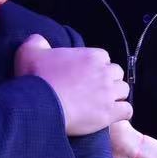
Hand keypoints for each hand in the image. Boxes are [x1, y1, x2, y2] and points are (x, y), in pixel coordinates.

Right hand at [15, 34, 130, 136]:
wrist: (40, 105)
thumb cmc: (36, 78)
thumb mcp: (29, 51)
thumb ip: (37, 42)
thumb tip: (39, 41)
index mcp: (90, 56)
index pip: (103, 57)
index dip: (95, 66)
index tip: (85, 75)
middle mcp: (103, 72)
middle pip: (116, 73)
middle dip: (108, 80)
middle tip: (94, 90)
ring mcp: (108, 93)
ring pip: (124, 90)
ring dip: (116, 96)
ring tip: (103, 103)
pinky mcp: (109, 113)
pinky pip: (127, 110)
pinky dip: (121, 113)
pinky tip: (111, 116)